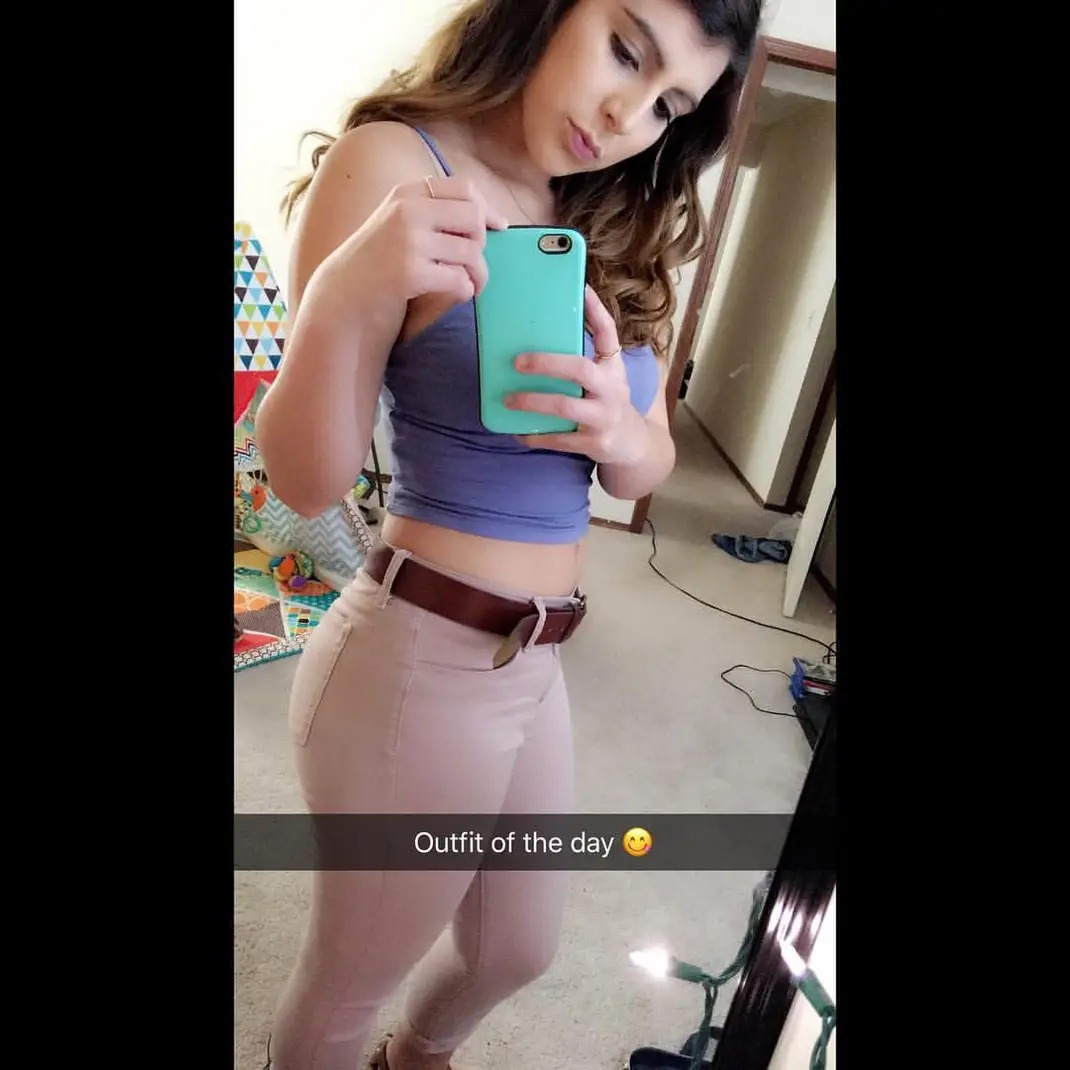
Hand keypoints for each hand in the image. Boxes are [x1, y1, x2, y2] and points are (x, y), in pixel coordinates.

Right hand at [333, 175, 508, 307]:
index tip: (499, 226)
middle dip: (481, 242)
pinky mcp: (411, 273)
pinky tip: (459, 294)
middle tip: (471, 261)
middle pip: (473, 218)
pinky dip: (466, 290)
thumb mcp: (399, 219)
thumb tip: (489, 217)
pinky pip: (460, 280)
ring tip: (471, 284)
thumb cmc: (379, 259)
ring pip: (471, 253)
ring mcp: (409, 241)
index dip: (487, 208)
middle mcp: (408, 210)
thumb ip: (434, 210)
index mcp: (408, 193)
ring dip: (478, 273)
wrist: (344, 291)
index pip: (464, 188)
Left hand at [506, 286, 648, 464]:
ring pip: (564, 406)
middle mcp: (612, 390)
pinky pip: (559, 439)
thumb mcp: (607, 378)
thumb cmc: (610, 403)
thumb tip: (542, 335)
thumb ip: (585, 360)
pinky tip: (518, 432)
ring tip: (508, 399)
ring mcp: (604, 417)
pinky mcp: (594, 443)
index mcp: (613, 368)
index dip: (596, 310)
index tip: (581, 288)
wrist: (633, 444)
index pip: (609, 334)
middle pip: (579, 369)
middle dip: (546, 363)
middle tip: (517, 361)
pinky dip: (535, 436)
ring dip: (532, 402)